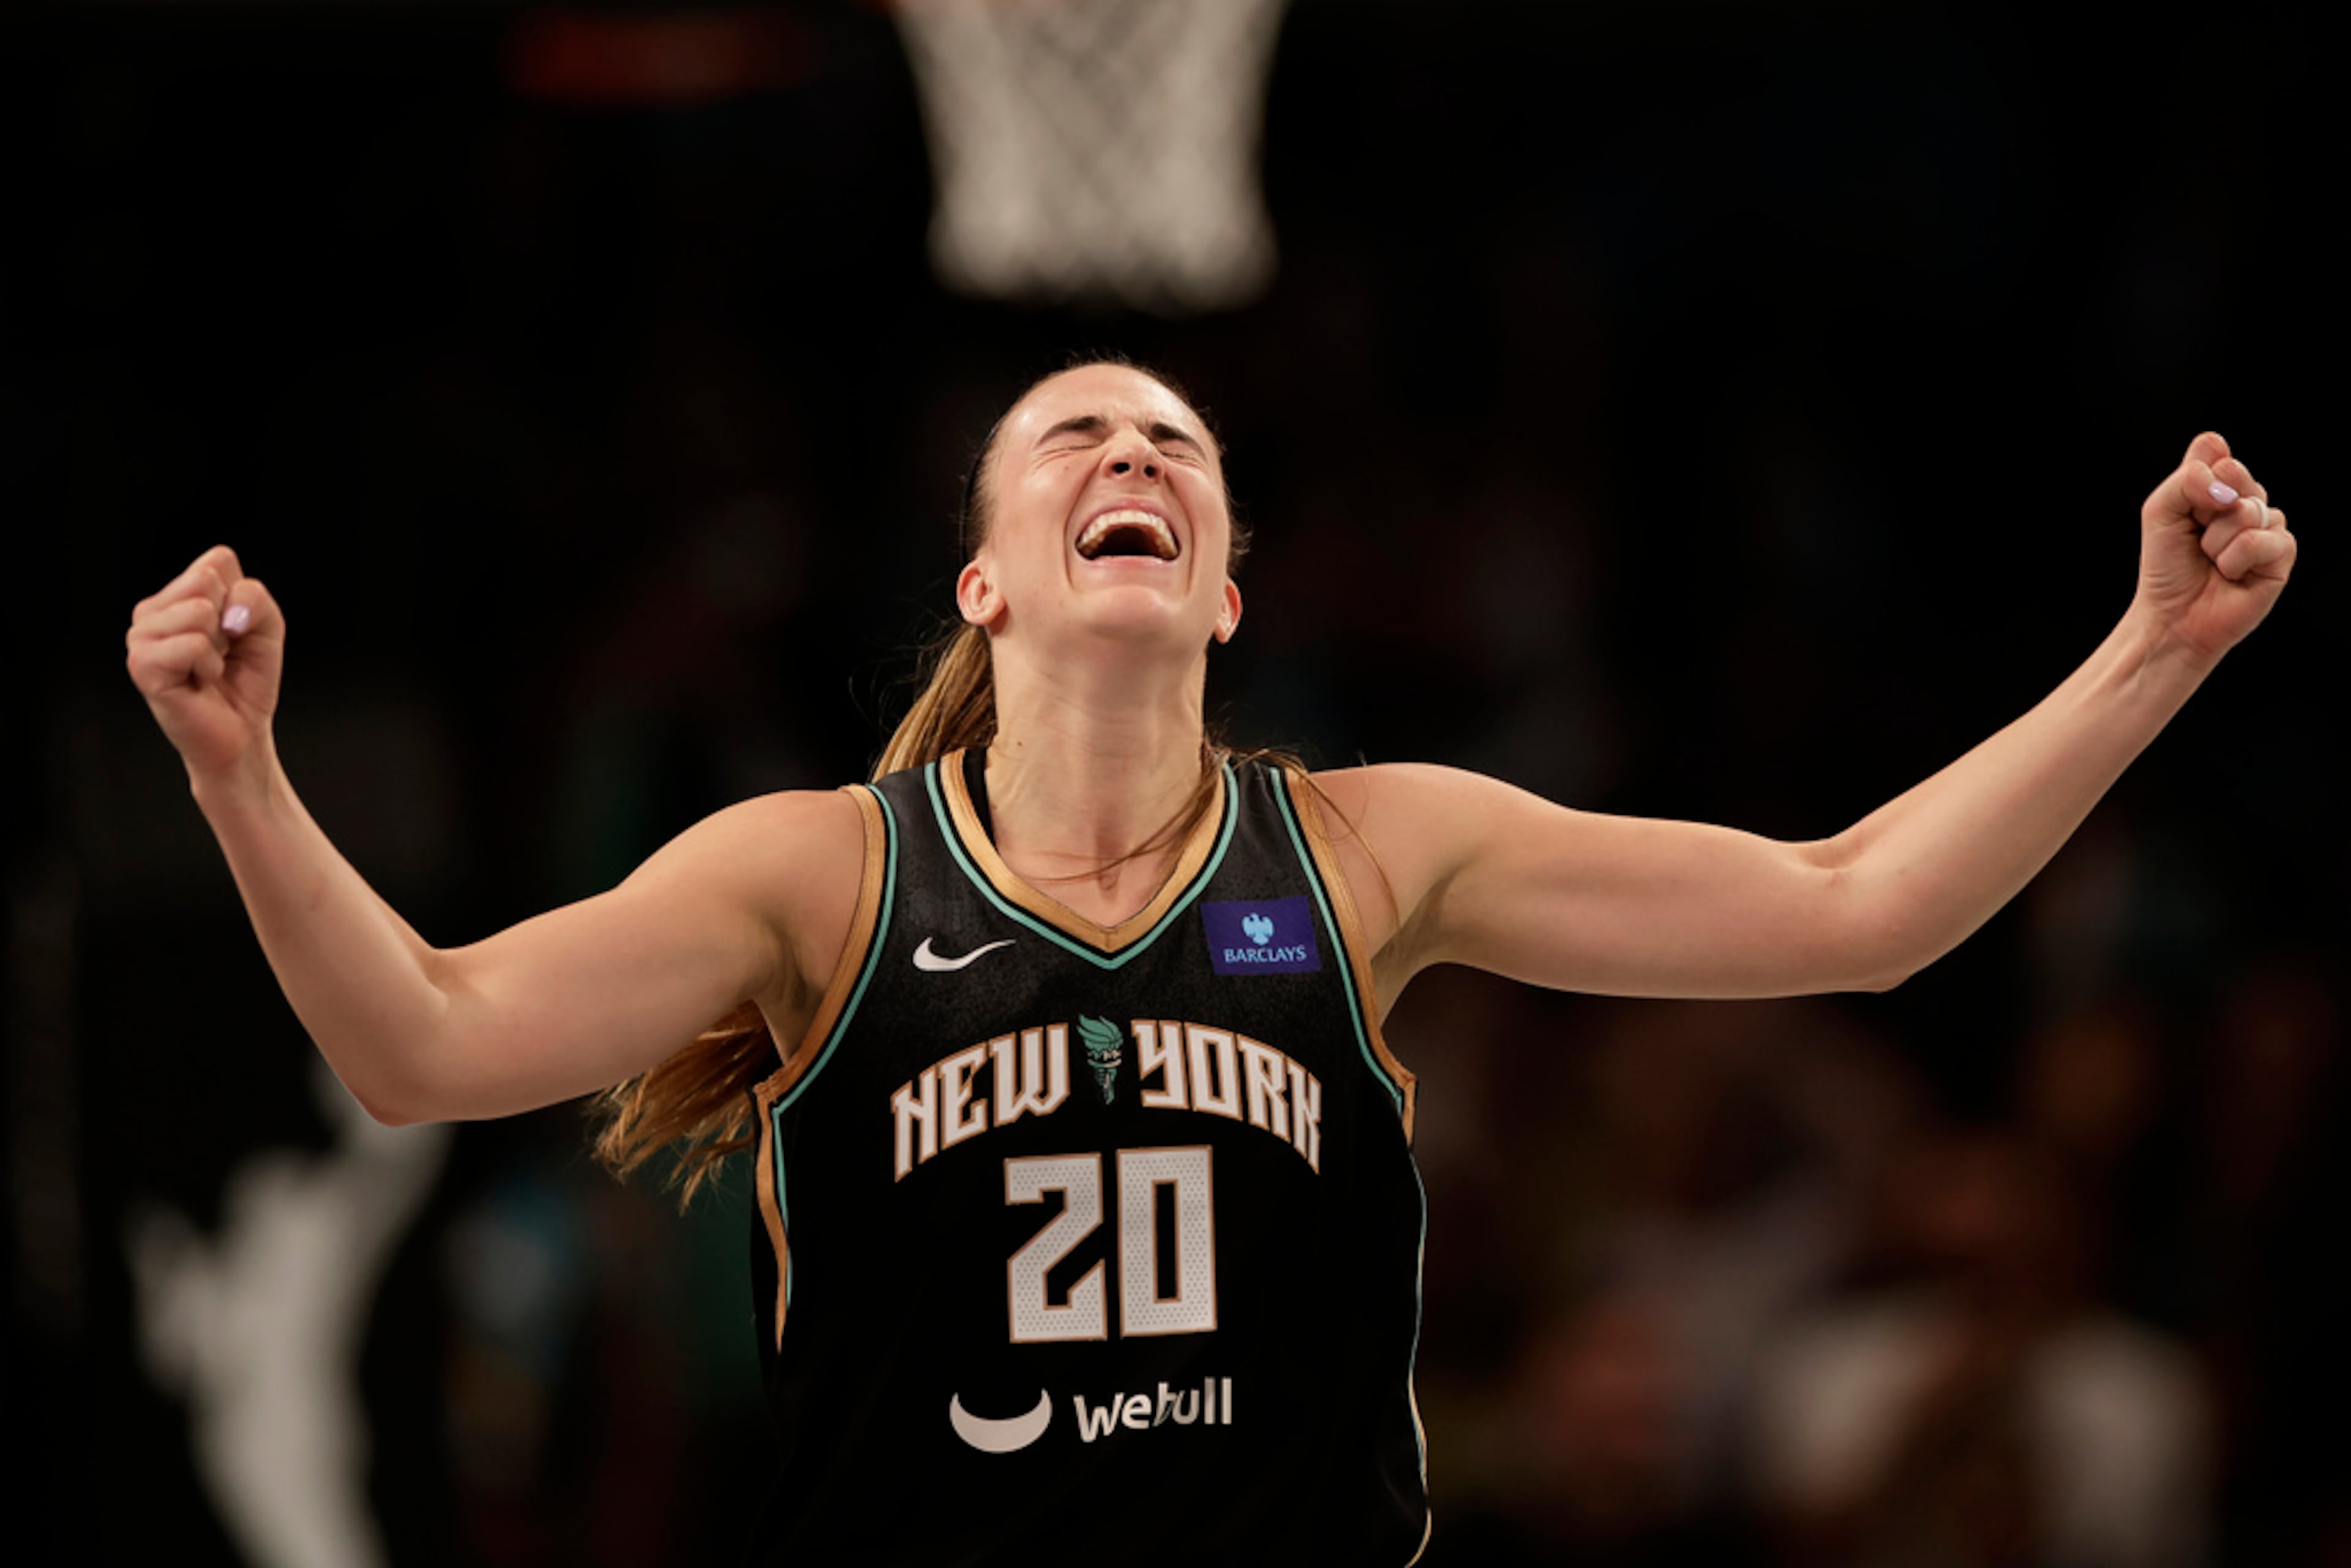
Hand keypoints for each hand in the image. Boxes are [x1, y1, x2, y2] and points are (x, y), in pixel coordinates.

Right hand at [125, 545, 284, 783]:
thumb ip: (254, 597)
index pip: (218, 559)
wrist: (242, 732)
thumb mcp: (267, 626)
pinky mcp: (142, 664)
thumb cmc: (248, 678)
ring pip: (198, 611)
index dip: (243, 596)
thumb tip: (223, 611)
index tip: (237, 631)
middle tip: (222, 653)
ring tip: (208, 668)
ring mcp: (140, 636)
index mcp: (177, 594)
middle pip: (206, 579)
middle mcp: (151, 609)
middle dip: (231, 621)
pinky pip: (192, 644)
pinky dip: (210, 666)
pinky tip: (199, 682)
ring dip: (219, 647)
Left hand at [2136, 432, 2295, 662]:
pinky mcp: (2282, 555)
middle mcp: (2247, 501)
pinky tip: (2230, 574)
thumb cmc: (2166, 565)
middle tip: (2196, 537)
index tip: (2185, 508)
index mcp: (2219, 487)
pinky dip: (2234, 560)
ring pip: (2248, 510)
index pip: (2217, 453)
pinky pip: (2261, 540)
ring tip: (2212, 560)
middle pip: (2235, 475)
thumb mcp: (2161, 511)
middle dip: (2204, 510)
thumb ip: (2187, 479)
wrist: (2172, 615)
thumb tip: (2224, 466)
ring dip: (2216, 540)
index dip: (2198, 477)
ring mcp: (2268, 526)